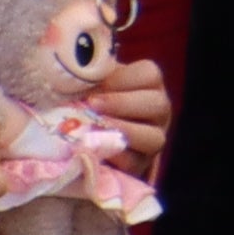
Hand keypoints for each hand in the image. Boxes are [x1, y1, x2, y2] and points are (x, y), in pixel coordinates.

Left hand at [86, 57, 173, 180]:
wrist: (86, 139)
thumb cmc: (89, 105)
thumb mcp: (93, 85)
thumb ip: (90, 77)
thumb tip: (76, 69)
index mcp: (148, 86)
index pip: (150, 75)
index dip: (125, 78)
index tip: (99, 84)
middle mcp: (158, 112)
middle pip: (157, 104)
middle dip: (123, 104)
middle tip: (93, 105)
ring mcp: (153, 139)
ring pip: (154, 137)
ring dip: (123, 131)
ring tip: (96, 127)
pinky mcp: (140, 164)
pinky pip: (135, 161)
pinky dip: (115, 155)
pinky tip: (95, 148)